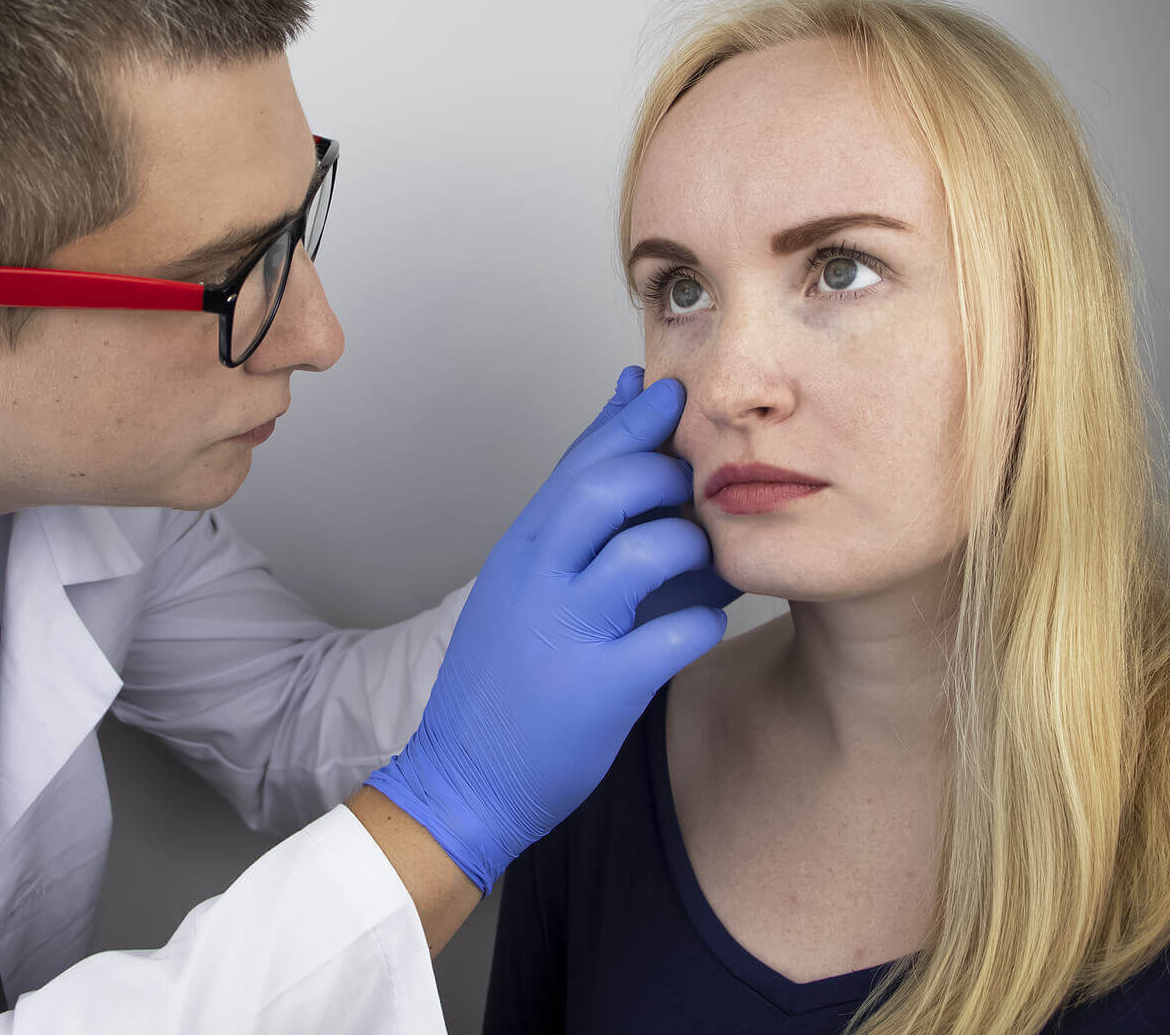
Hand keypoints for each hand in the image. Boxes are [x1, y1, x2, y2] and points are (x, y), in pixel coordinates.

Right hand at [365, 372, 730, 891]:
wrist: (463, 778)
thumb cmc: (505, 678)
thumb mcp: (522, 585)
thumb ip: (572, 523)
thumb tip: (627, 454)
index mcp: (521, 549)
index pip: (580, 459)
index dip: (632, 416)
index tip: (671, 392)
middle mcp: (538, 578)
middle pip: (612, 487)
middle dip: (669, 473)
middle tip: (700, 485)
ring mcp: (567, 631)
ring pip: (650, 551)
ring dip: (695, 545)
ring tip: (705, 559)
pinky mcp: (603, 688)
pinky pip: (679, 633)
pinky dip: (706, 619)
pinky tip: (704, 623)